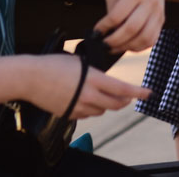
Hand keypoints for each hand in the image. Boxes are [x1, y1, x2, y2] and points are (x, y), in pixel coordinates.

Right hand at [24, 54, 149, 118]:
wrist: (30, 78)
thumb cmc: (52, 65)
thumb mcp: (78, 62)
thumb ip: (94, 73)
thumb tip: (103, 79)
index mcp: (93, 78)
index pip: (122, 88)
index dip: (138, 92)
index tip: (149, 92)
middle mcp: (89, 95)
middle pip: (116, 104)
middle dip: (125, 101)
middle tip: (129, 97)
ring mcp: (79, 107)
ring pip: (102, 110)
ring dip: (106, 104)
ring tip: (99, 93)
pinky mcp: (70, 114)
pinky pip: (87, 114)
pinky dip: (90, 108)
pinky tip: (83, 99)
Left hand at [96, 0, 163, 52]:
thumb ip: (112, 13)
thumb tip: (110, 35)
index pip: (117, 16)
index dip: (104, 27)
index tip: (96, 32)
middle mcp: (151, 1)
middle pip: (132, 28)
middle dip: (115, 40)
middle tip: (104, 44)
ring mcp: (159, 12)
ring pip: (145, 38)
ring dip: (127, 47)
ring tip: (114, 48)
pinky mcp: (162, 20)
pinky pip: (152, 40)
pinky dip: (138, 47)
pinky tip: (127, 45)